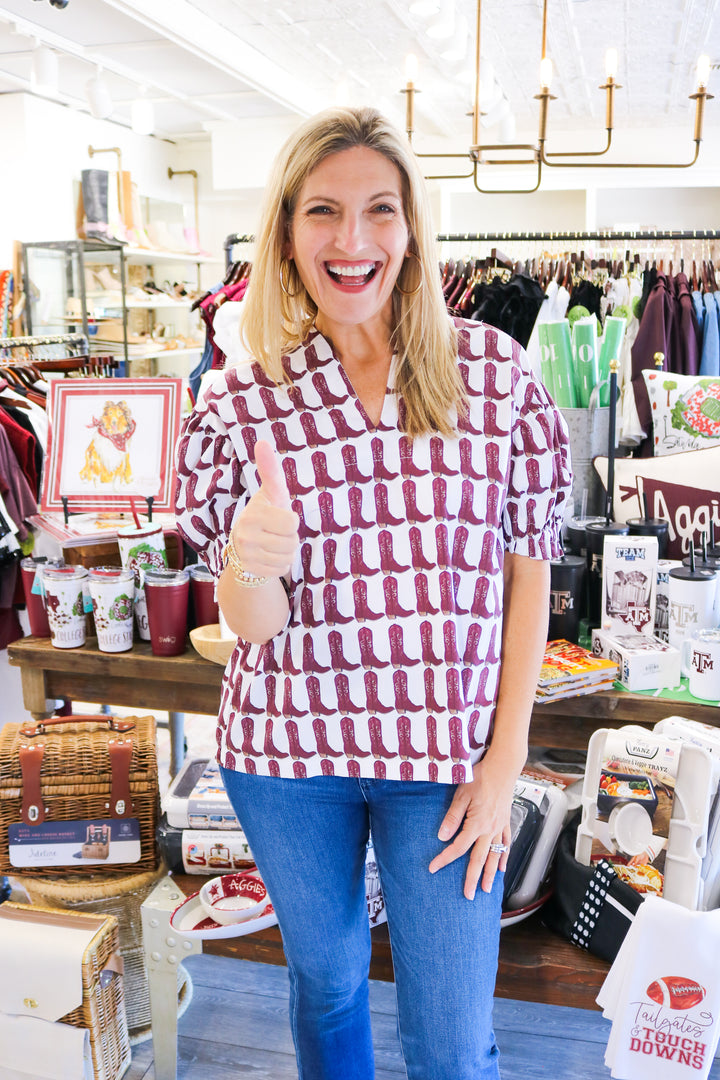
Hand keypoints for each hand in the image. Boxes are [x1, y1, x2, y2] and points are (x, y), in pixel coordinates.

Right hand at [230, 440, 298, 576]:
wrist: (244, 544)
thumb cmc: (265, 512)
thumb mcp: (271, 492)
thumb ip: (270, 470)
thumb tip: (262, 442)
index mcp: (253, 514)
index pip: (291, 523)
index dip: (291, 520)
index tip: (280, 517)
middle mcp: (245, 535)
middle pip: (291, 542)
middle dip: (290, 538)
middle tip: (276, 532)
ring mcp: (246, 554)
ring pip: (287, 557)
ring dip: (286, 552)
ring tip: (273, 543)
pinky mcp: (250, 570)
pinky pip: (281, 569)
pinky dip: (280, 564)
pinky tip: (269, 556)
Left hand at [428, 757, 513, 899]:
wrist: (504, 768)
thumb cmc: (481, 777)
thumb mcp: (461, 794)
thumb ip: (452, 817)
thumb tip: (442, 836)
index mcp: (476, 824)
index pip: (458, 847)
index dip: (445, 859)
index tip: (434, 868)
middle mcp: (490, 830)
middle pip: (479, 859)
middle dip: (473, 879)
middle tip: (469, 895)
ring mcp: (500, 827)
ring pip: (495, 856)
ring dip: (491, 874)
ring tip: (487, 890)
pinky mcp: (506, 822)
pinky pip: (506, 845)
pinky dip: (504, 858)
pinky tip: (502, 868)